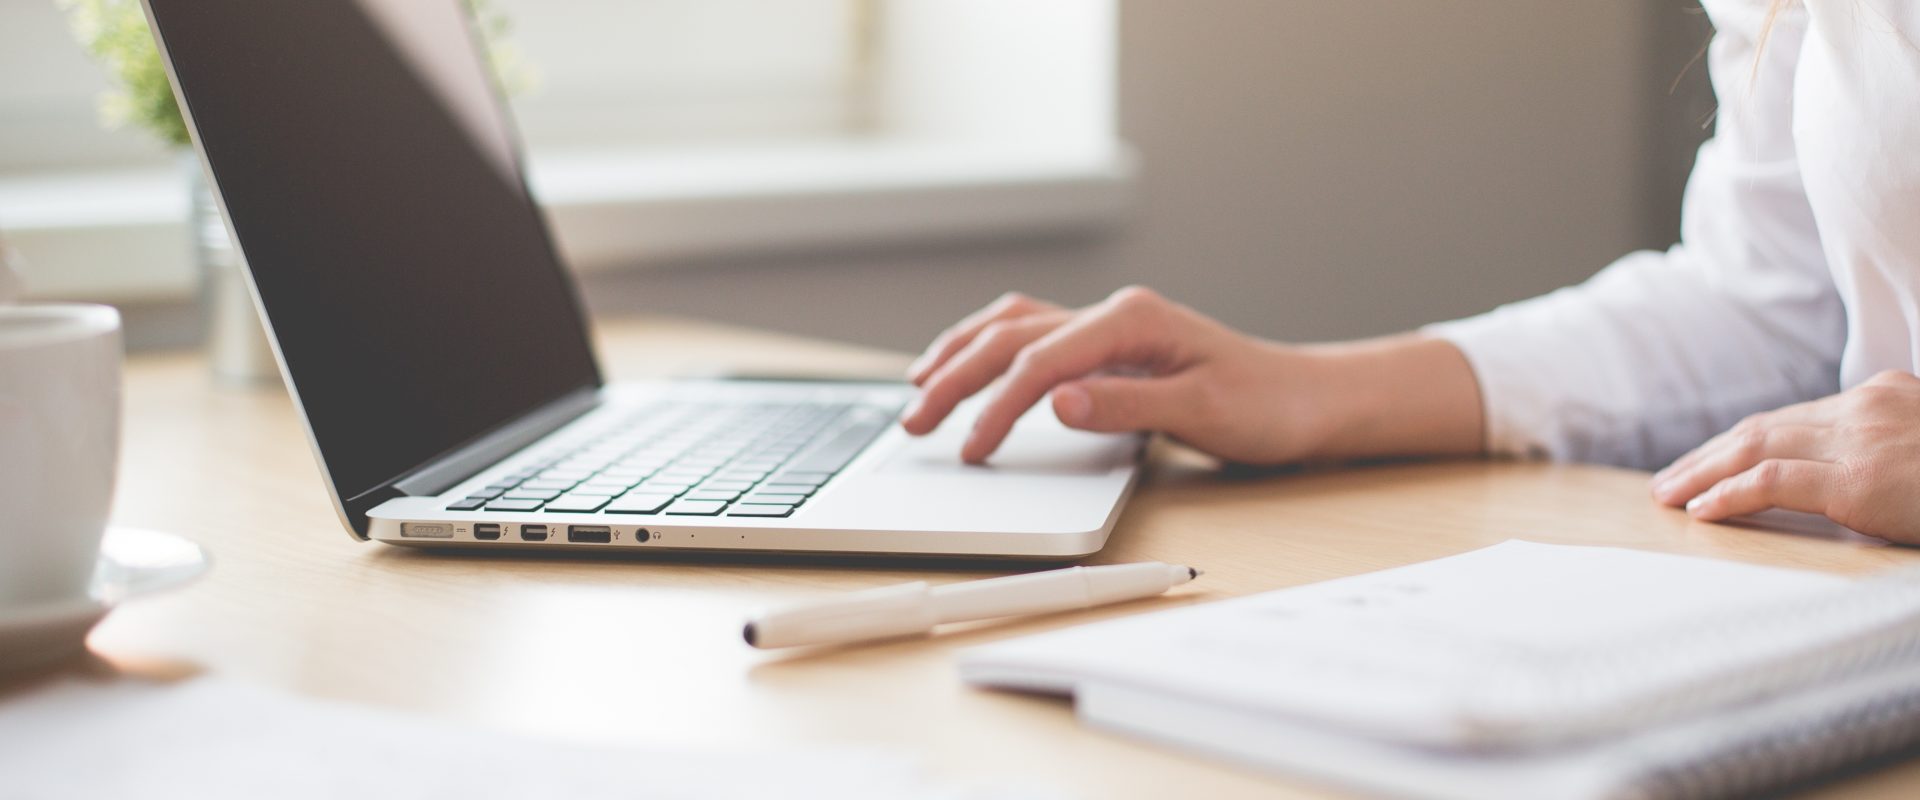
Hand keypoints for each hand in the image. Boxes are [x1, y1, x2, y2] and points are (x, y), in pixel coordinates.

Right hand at [900, 287, 1333, 464]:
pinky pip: (1033, 336)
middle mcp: (1114, 314)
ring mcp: (1110, 327)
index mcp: (1132, 320)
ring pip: (1013, 327)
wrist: (1306, 400)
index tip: (971, 450)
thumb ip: (1125, 406)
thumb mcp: (1202, 412)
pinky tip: (969, 366)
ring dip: (961, 354)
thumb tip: (1056, 402)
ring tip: (917, 387)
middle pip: (1012, 337)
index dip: (997, 407)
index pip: (1041, 361)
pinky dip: (991, 350)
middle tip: (914, 423)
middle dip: (955, 377)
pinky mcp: (1110, 347)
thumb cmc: (1265, 405)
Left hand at [1651, 370, 1919, 542]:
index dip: (1740, 441)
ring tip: (1669, 494)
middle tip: (1669, 479)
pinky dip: (1729, 494)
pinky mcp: (1860, 480)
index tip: (1708, 461)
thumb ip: (1881, 448)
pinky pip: (1774, 482)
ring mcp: (1861, 439)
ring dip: (1702, 473)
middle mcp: (1865, 406)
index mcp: (1882, 394)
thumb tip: (1848, 477)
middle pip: (1764, 429)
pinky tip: (1701, 509)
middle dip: (1708, 456)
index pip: (1792, 418)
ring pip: (1757, 448)